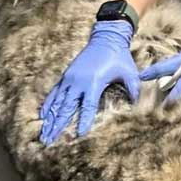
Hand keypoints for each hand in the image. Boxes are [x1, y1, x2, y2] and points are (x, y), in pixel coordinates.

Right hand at [39, 20, 139, 143]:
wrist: (106, 38)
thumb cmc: (119, 57)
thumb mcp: (129, 72)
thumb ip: (133, 88)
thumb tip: (138, 105)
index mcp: (94, 82)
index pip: (87, 106)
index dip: (83, 121)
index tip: (78, 135)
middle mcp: (78, 81)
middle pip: (66, 108)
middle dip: (57, 126)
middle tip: (49, 141)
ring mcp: (70, 78)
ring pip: (57, 102)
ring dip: (50, 119)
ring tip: (43, 134)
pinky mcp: (66, 76)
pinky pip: (54, 93)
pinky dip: (48, 105)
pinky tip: (42, 117)